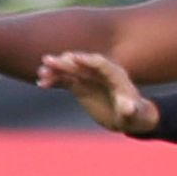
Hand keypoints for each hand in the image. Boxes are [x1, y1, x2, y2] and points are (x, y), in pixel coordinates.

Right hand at [35, 51, 159, 134]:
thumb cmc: (135, 114)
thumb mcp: (133, 113)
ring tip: (41, 72)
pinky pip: (65, 80)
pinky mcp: (81, 86)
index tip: (72, 58)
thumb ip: (130, 109)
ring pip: (70, 71)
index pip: (99, 63)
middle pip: (81, 64)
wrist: (129, 117)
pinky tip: (42, 83)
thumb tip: (128, 108)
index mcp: (115, 74)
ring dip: (56, 70)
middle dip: (66, 62)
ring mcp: (89, 78)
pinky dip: (54, 80)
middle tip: (48, 60)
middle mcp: (100, 73)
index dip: (86, 60)